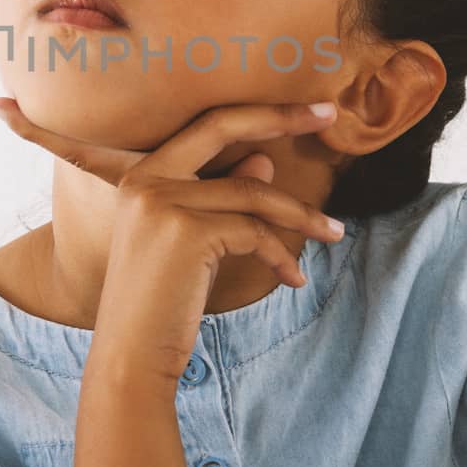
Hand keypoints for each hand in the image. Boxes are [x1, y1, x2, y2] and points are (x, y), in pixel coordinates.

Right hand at [0, 97, 344, 380]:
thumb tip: (264, 161)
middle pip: (224, 127)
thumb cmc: (163, 302)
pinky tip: (292, 279)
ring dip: (300, 215)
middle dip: (282, 117)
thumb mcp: (195, 242)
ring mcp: (162, 202)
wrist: (132, 357)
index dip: (259, 112)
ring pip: (252, 192)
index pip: (207, 125)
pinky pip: (253, 232)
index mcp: (140, 175)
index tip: (309, 109)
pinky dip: (280, 255)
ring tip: (334, 234)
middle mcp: (146, 179)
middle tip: (331, 116)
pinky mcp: (187, 232)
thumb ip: (222, 197)